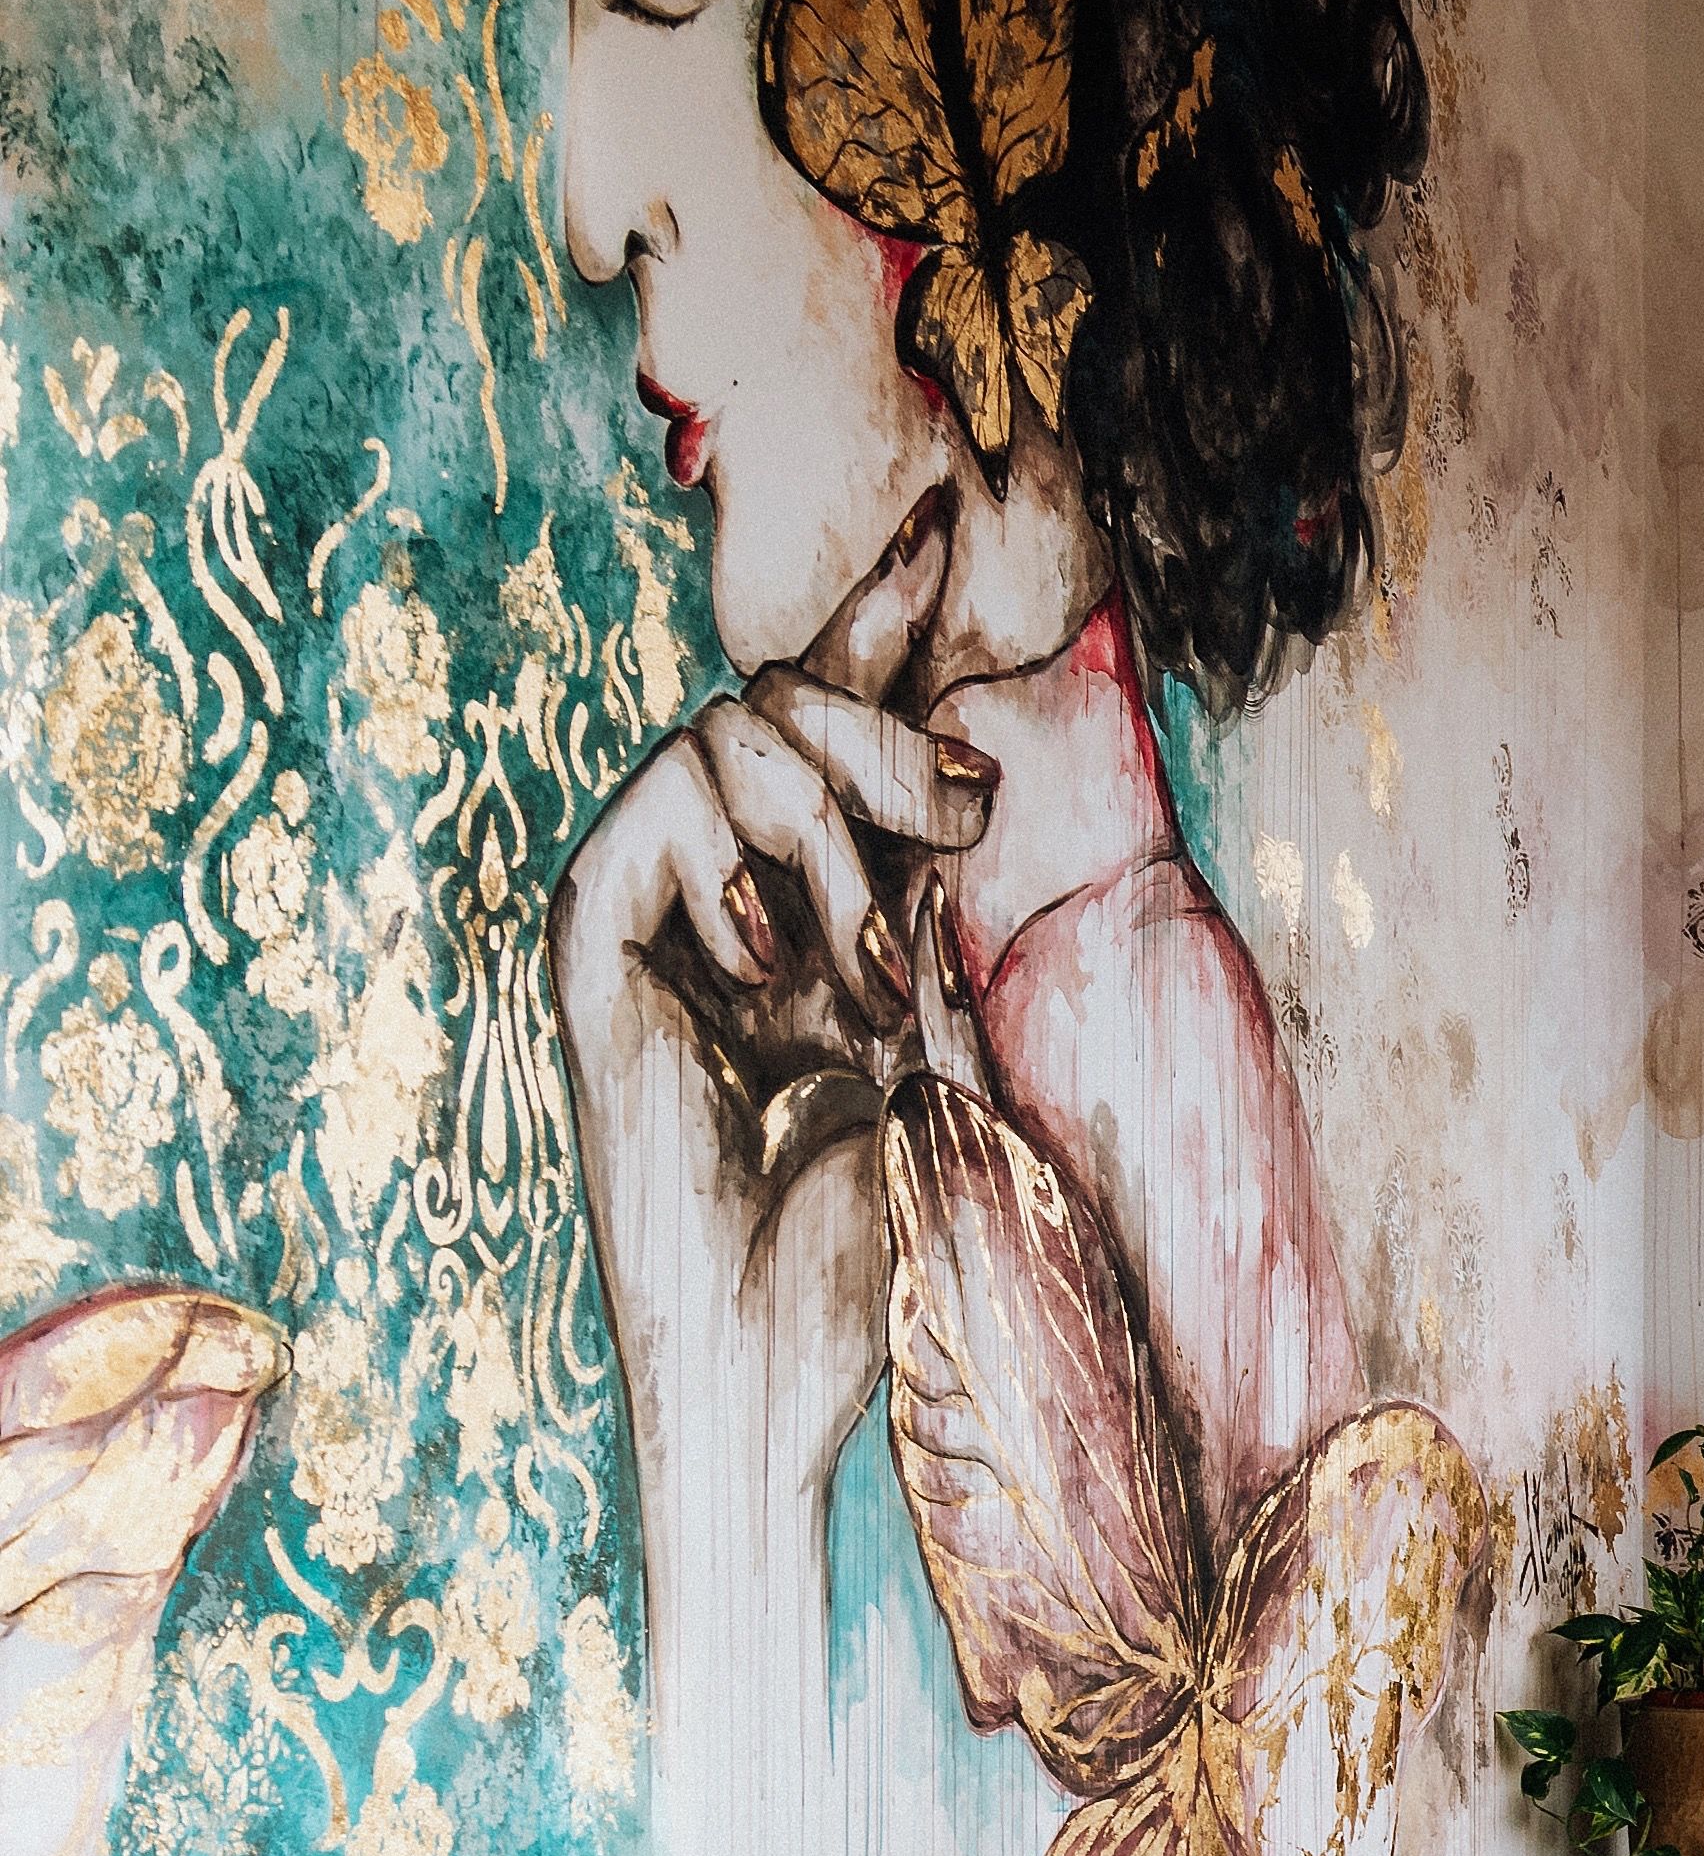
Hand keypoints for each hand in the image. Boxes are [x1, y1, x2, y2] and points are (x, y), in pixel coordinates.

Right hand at [570, 487, 991, 1190]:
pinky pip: (653, 812)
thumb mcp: (931, 1027)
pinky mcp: (589, 942)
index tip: (939, 521)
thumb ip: (923, 892)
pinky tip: (768, 971)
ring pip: (730, 732)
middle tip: (963, 824)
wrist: (777, 1334)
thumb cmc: (861, 1214)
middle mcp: (729, 874)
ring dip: (831, 833)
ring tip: (858, 974)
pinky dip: (733, 871)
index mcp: (814, 882)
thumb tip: (962, 761)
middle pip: (789, 694)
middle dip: (895, 737)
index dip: (879, 614)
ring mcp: (653, 902)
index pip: (835, 714)